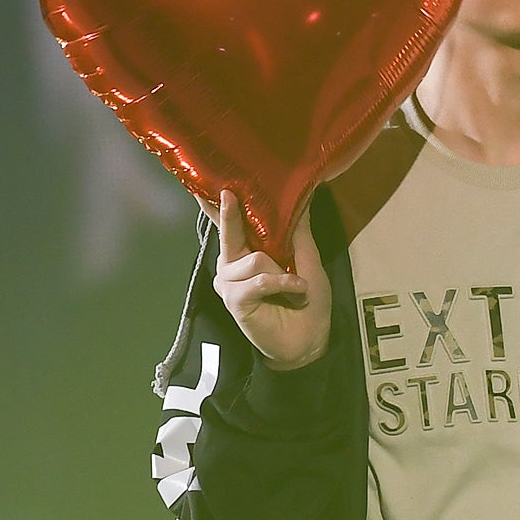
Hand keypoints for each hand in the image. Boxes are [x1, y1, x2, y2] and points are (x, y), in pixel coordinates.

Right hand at [204, 189, 331, 369]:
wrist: (309, 338)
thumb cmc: (307, 299)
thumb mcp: (307, 258)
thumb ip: (298, 229)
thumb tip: (302, 194)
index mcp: (248, 252)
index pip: (231, 224)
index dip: (219, 204)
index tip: (209, 180)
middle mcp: (233, 263)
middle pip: (230, 231)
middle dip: (231, 213)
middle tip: (228, 192)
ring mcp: (230, 282)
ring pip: (253, 258)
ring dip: (281, 272)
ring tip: (293, 286)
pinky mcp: (233, 299)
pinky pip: (259, 279)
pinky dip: (282, 284)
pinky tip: (294, 293)